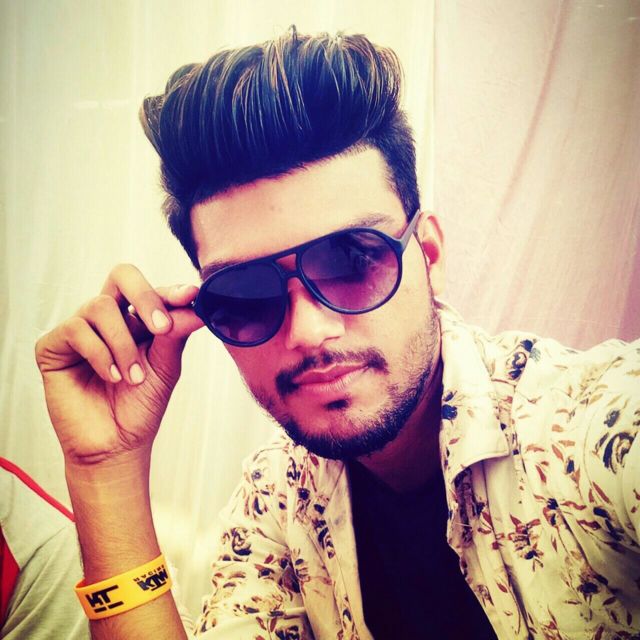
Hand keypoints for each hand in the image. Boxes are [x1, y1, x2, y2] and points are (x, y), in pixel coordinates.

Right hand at [35, 264, 203, 467]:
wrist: (116, 444)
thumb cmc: (141, 405)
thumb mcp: (165, 366)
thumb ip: (175, 333)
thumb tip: (196, 304)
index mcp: (137, 318)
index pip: (152, 290)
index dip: (171, 290)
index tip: (191, 296)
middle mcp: (108, 317)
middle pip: (122, 275)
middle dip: (145, 296)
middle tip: (161, 328)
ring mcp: (80, 328)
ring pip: (100, 307)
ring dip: (123, 344)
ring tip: (133, 378)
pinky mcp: (54, 346)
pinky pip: (77, 330)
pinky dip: (100, 355)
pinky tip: (111, 377)